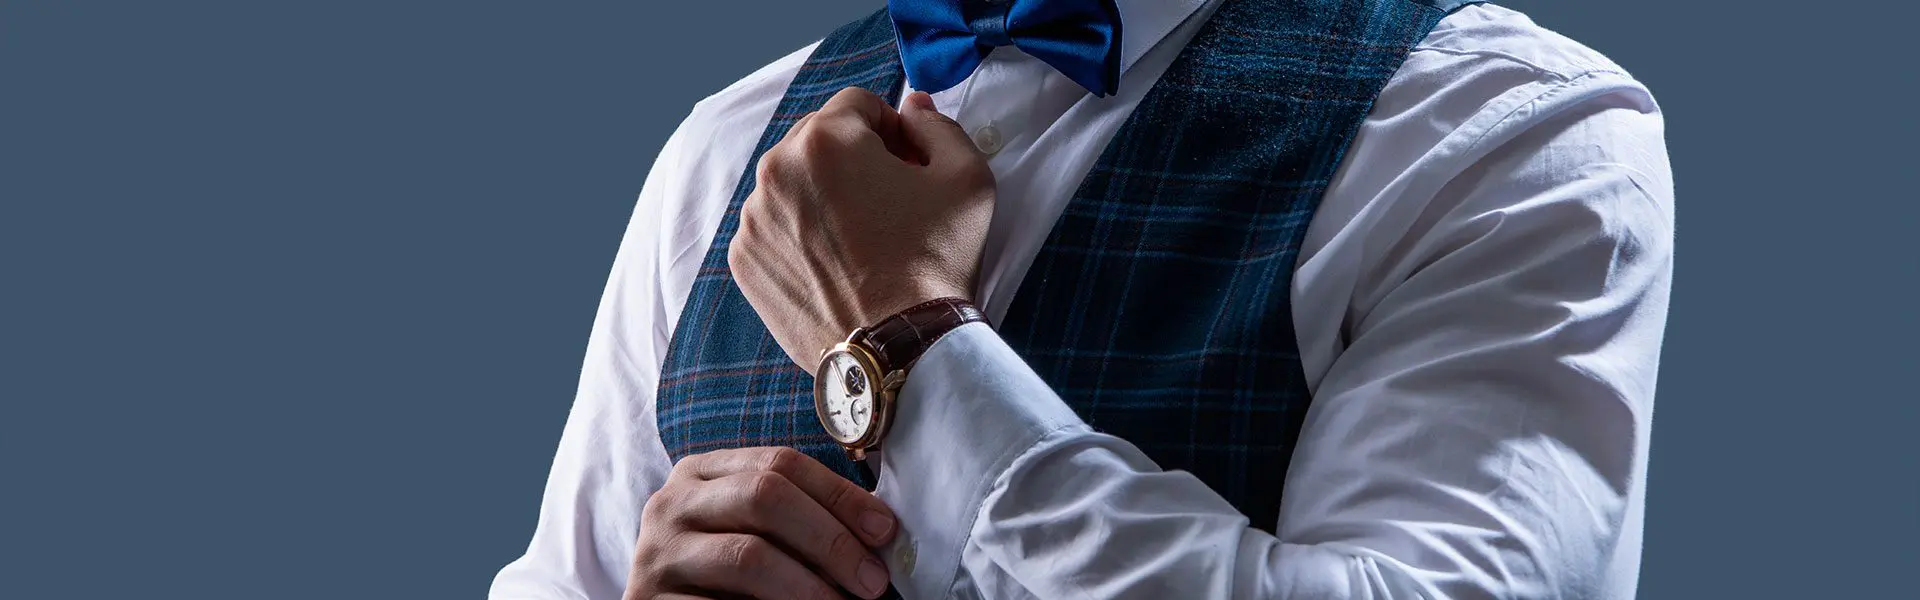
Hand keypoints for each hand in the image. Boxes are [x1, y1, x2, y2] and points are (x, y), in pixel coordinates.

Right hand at [623, 447, 898, 599]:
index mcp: (700, 472)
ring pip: (748, 556)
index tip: (885, 530)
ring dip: (808, 586)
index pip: (780, 463)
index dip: (840, 494)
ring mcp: (657, 555)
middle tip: (872, 580)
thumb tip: (879, 532)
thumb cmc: (721, 575)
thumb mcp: (752, 532)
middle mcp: (671, 504)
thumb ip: (800, 520)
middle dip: (831, 539)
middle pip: (765, 497)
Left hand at [730, 87, 994, 373]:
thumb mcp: (967, 179)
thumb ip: (939, 127)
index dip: (893, 131)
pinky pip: (774, 227)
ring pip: (793, 183)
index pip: (859, 104)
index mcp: (826, 139)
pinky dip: (800, 236)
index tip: (910, 169)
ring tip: (863, 242)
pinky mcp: (745, 261)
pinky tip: (837, 266)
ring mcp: (754, 219)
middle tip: (889, 206)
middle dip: (854, 161)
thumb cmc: (935, 264)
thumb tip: (912, 107)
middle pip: (819, 140)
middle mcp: (776, 170)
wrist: (898, 352)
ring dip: (824, 197)